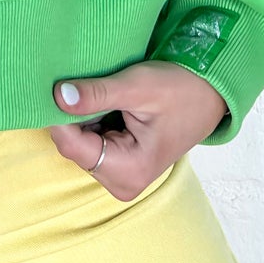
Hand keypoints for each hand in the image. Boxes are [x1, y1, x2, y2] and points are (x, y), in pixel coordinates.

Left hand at [50, 61, 229, 199]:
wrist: (210, 93)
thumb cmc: (182, 90)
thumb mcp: (139, 86)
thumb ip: (98, 94)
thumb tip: (58, 96)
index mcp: (128, 171)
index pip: (72, 145)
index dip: (58, 115)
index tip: (53, 84)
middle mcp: (122, 181)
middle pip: (73, 146)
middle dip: (72, 115)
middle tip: (81, 80)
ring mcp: (120, 175)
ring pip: (79, 142)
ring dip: (82, 115)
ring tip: (99, 89)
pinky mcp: (120, 164)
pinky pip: (91, 140)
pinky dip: (91, 119)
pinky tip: (104, 100)